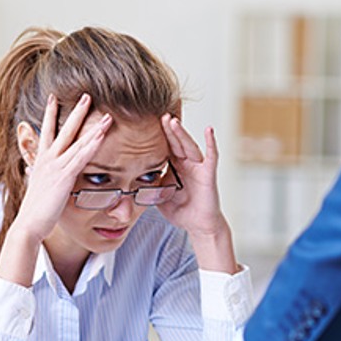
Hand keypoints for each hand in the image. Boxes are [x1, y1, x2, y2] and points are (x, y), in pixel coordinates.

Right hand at [15, 94, 112, 241]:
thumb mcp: (37, 188)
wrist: (28, 224)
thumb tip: (36, 172)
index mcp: (41, 161)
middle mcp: (47, 160)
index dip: (49, 114)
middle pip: (63, 129)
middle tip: (86, 95)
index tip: (53, 98)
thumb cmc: (35, 211)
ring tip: (106, 113)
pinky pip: (81, 157)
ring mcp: (56, 167)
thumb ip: (41, 176)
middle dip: (75, 112)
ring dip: (92, 126)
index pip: (46, 132)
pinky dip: (92, 144)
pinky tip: (102, 134)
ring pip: (77, 141)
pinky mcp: (64, 177)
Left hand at [156, 115, 227, 237]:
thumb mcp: (159, 195)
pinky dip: (211, 143)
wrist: (197, 225)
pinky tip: (209, 130)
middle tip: (159, 114)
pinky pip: (211, 156)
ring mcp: (198, 167)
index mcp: (174, 167)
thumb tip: (129, 178)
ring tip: (172, 121)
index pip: (165, 147)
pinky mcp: (208, 173)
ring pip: (189, 146)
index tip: (145, 123)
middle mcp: (186, 163)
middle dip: (167, 129)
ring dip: (181, 133)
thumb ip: (149, 184)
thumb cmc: (181, 210)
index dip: (157, 136)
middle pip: (175, 142)